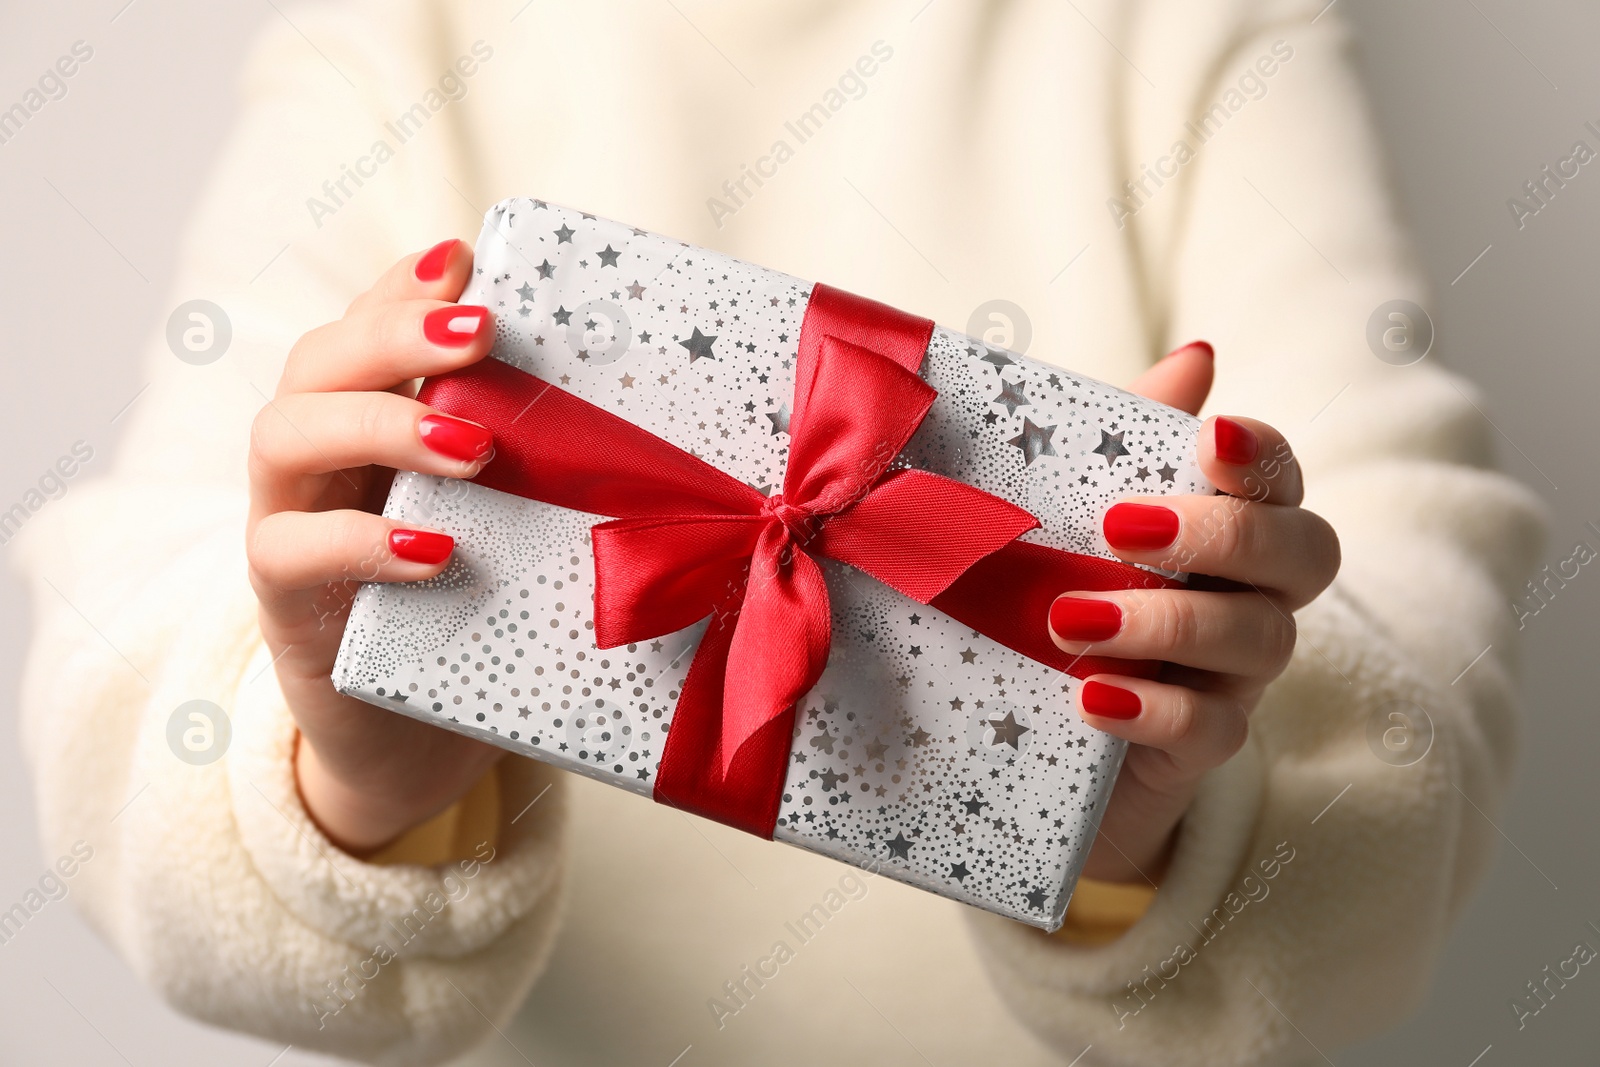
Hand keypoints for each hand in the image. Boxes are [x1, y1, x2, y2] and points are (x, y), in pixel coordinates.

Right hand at [246, 239, 504, 854]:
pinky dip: (362, 542)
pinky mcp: (283, 602)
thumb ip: (528, 456)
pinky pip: (290, 553)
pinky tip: (435, 548)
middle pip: (317, 359)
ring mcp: (286, 522)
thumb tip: (618, 400)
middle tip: (483, 333)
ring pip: (282, 434)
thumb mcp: (504, 518)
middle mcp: (315, 456)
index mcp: (366, 420)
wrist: (410, 738)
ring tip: (472, 446)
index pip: (365, 326)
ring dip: (380, 422)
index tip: (471, 258)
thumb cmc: (469, 610)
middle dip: (396, 332)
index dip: (405, 286)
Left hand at [1054, 342, 1339, 883]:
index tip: (1209, 439)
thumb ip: (1127, 435)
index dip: (1262, 457)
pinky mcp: (1195, 753)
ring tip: (1068, 620)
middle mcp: (1249, 596)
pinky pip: (1212, 732)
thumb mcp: (1065, 510)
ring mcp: (1230, 678)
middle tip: (1119, 528)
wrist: (1019, 734)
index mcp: (1223, 527)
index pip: (1280, 479)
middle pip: (1306, 554)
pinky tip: (1090, 699)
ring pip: (1262, 641)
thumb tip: (1197, 358)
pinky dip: (1156, 712)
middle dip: (1227, 534)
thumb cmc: (1052, 594)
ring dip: (1170, 624)